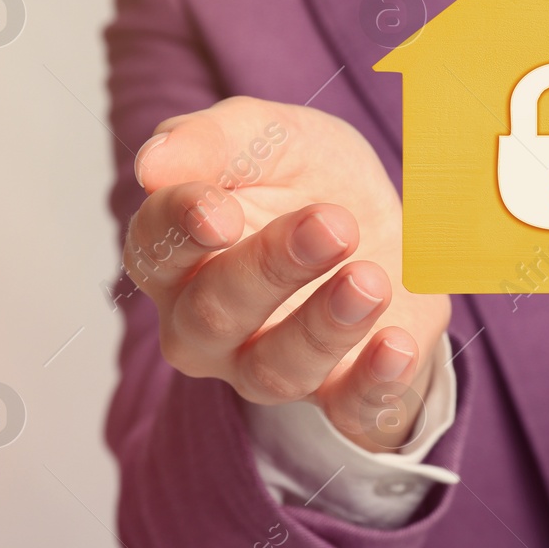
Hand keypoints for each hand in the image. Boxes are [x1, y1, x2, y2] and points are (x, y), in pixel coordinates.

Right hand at [123, 96, 451, 451]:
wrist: (385, 223)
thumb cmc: (304, 179)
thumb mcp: (266, 136)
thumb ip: (211, 141)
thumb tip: (152, 165)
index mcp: (175, 258)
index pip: (156, 250)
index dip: (183, 230)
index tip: (221, 211)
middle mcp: (206, 326)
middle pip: (217, 313)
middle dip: (272, 269)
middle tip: (332, 224)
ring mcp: (268, 366)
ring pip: (277, 368)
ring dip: (326, 326)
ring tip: (370, 280)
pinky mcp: (340, 394)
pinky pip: (347, 411)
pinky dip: (373, 385)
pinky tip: (397, 345)